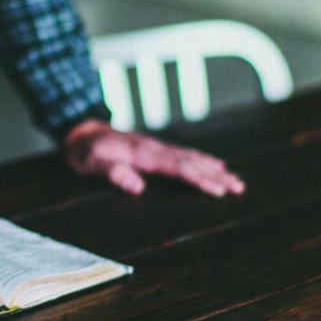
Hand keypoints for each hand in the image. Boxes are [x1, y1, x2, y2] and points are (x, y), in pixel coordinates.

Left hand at [63, 119, 245, 196]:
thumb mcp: (92, 164)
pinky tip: (214, 164)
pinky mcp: (155, 148)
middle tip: (240, 187)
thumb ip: (113, 173)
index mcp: (143, 154)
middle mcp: (154, 148)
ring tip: (235, 179)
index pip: (178, 167)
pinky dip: (202, 159)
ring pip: (191, 157)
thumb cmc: (84, 152)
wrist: (80, 131)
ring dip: (214, 168)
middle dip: (216, 174)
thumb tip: (137, 187)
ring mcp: (156, 146)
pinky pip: (184, 154)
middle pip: (191, 162)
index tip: (219, 189)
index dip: (200, 179)